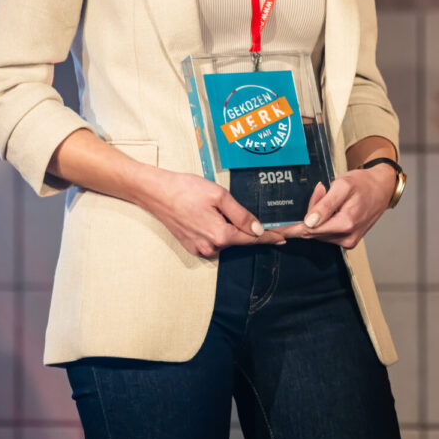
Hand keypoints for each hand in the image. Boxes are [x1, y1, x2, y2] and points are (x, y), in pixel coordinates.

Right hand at [141, 169, 286, 258]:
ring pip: (224, 240)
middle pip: (238, 239)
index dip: (269, 238)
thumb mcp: (218, 195)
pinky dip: (215, 230)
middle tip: (240, 211)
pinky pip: (211, 240)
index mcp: (220, 234)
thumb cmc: (185, 189)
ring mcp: (199, 249)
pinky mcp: (191, 246)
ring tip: (212, 207)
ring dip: (227, 228)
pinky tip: (205, 214)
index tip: (284, 239)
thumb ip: (241, 214)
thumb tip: (258, 230)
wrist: (155, 193)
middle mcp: (211, 247)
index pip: (252, 239)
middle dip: (244, 228)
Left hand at [281, 163, 395, 248]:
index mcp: (345, 224)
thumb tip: (309, 222)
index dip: (291, 228)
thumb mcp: (342, 186)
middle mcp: (346, 238)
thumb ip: (325, 204)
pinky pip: (326, 233)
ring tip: (327, 195)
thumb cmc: (362, 183)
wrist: (382, 188)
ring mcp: (348, 241)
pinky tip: (329, 206)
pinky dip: (323, 221)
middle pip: (313, 231)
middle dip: (308, 214)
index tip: (274, 230)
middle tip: (319, 191)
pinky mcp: (349, 240)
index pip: (309, 230)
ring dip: (315, 217)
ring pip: (318, 233)